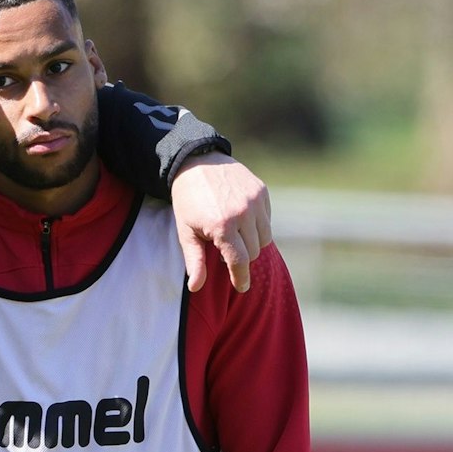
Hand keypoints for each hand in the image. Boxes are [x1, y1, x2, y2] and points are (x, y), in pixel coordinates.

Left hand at [170, 151, 272, 293]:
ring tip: (234, 236)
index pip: (239, 261)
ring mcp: (255, 201)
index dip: (241, 277)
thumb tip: (195, 288)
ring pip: (265, 237)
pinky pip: (267, 219)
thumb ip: (194, 260)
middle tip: (225, 250)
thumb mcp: (185, 231)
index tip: (242, 287)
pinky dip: (258, 225)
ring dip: (253, 243)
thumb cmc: (188, 201)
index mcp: (222, 226)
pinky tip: (241, 219)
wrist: (197, 162)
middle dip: (242, 257)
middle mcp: (243, 213)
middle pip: (253, 252)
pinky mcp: (262, 191)